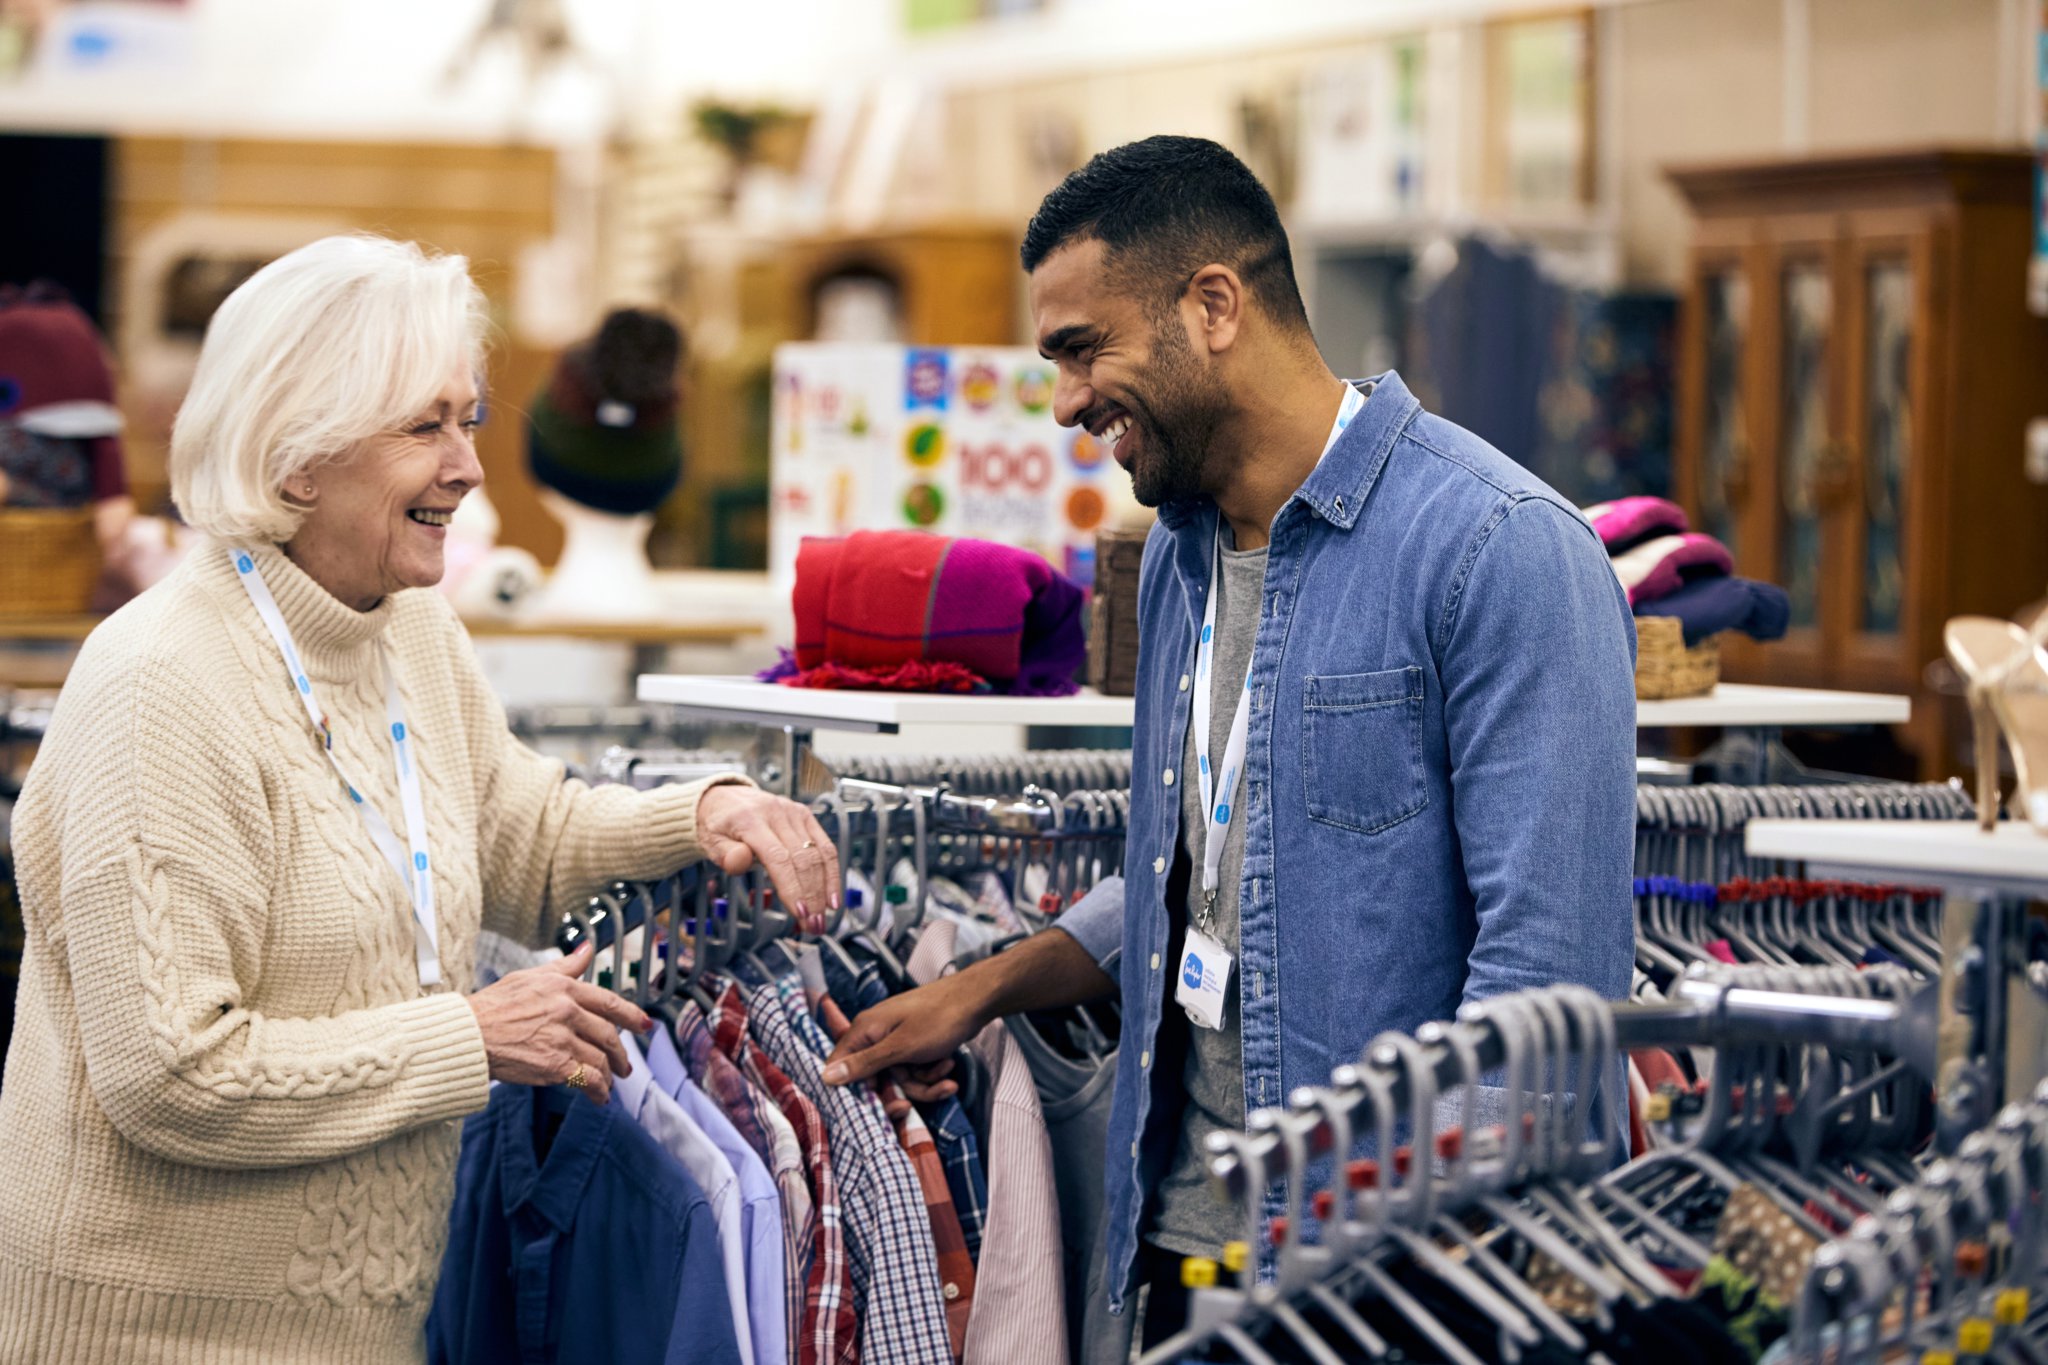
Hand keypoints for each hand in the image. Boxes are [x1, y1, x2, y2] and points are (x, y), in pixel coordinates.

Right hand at [467, 942, 650, 1104]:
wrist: (468, 1035)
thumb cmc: (492, 1006)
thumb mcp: (529, 976)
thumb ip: (564, 967)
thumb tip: (587, 950)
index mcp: (564, 988)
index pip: (609, 1002)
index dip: (632, 1015)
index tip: (645, 1025)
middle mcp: (568, 1011)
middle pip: (609, 1034)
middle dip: (621, 1053)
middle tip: (624, 1064)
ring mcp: (563, 1039)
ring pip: (601, 1058)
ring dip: (610, 1074)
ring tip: (611, 1082)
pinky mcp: (555, 1065)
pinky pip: (589, 1079)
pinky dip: (598, 1090)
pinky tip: (599, 1097)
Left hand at [695, 782, 840, 929]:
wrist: (726, 799)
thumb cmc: (719, 824)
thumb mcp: (711, 840)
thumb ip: (725, 854)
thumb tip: (739, 861)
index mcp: (751, 820)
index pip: (778, 858)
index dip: (792, 887)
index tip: (800, 913)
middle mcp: (777, 813)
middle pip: (803, 859)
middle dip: (811, 896)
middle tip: (813, 925)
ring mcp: (794, 813)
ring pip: (819, 854)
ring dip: (824, 890)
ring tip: (821, 919)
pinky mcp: (806, 816)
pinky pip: (826, 847)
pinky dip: (833, 874)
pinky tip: (833, 896)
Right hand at [820, 972, 993, 1098]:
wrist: (976, 1000)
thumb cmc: (938, 1018)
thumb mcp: (900, 1047)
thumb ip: (864, 1064)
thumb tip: (825, 1077)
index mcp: (865, 1031)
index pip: (841, 1066)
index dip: (852, 1090)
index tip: (869, 1108)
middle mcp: (876, 1036)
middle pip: (875, 1078)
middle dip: (899, 1091)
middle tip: (909, 1106)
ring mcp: (897, 1041)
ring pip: (900, 1078)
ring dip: (923, 1083)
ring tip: (946, 1074)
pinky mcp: (915, 1045)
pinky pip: (916, 1070)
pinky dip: (932, 1073)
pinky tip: (949, 1067)